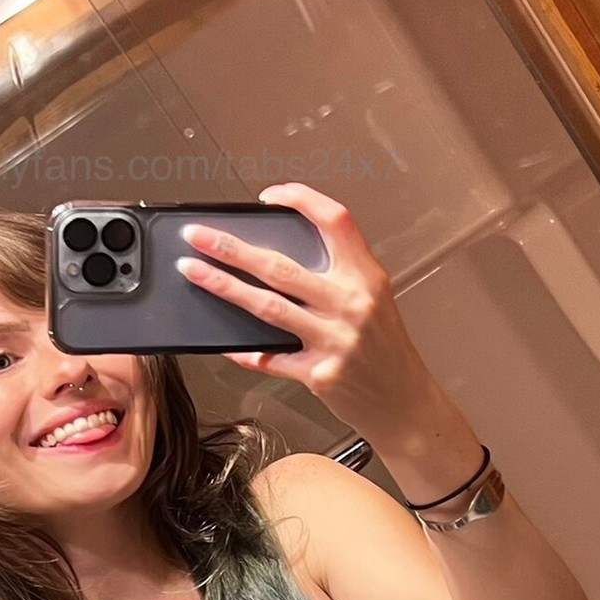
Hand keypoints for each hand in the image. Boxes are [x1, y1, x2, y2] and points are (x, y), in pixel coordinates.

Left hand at [173, 181, 445, 438]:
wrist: (405, 403)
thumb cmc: (386, 351)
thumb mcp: (375, 301)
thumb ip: (337, 278)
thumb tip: (276, 261)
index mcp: (367, 277)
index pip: (335, 221)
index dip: (302, 200)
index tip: (270, 196)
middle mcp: (351, 304)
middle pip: (281, 267)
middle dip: (231, 248)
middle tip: (198, 236)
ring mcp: (335, 340)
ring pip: (267, 307)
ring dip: (223, 287)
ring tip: (193, 272)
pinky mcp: (320, 374)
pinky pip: (270, 357)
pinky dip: (242, 350)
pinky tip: (222, 341)